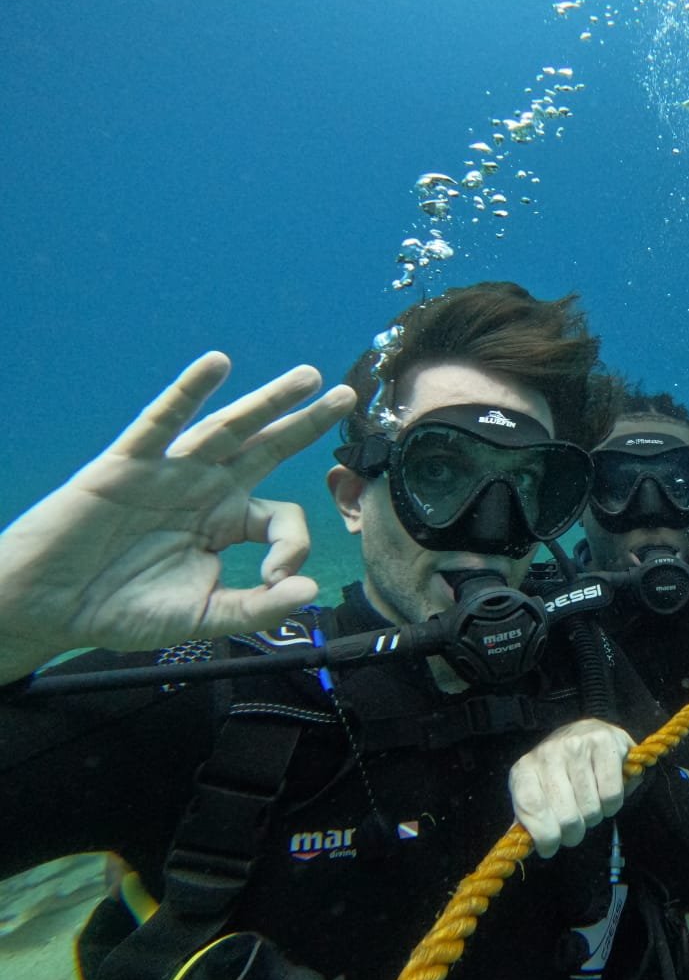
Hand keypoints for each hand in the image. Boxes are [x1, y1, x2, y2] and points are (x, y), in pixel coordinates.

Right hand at [0, 352, 354, 682]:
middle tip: (347, 395)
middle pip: (267, 448)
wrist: (49, 607)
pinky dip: (189, 391)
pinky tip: (216, 364)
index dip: (292, 544)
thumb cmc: (122, 610)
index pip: (281, 517)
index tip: (278, 578)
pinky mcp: (128, 464)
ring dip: (267, 400)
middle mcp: (205, 489)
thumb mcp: (204, 616)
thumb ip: (257, 607)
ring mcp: (170, 472)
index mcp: (225, 523)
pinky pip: (163, 421)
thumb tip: (311, 591)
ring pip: (227, 428)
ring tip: (307, 376)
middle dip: (307, 422)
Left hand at [509, 718, 637, 857]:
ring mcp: (577, 745)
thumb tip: (518, 843)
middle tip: (576, 824)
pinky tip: (605, 793)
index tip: (551, 846)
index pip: (532, 808)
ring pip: (591, 809)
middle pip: (567, 818)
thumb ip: (528, 818)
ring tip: (590, 802)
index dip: (544, 835)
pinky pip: (611, 795)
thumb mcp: (536, 792)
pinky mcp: (605, 742)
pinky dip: (612, 804)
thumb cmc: (560, 772)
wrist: (586, 733)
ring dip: (594, 816)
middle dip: (574, 832)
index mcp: (525, 769)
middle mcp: (549, 753)